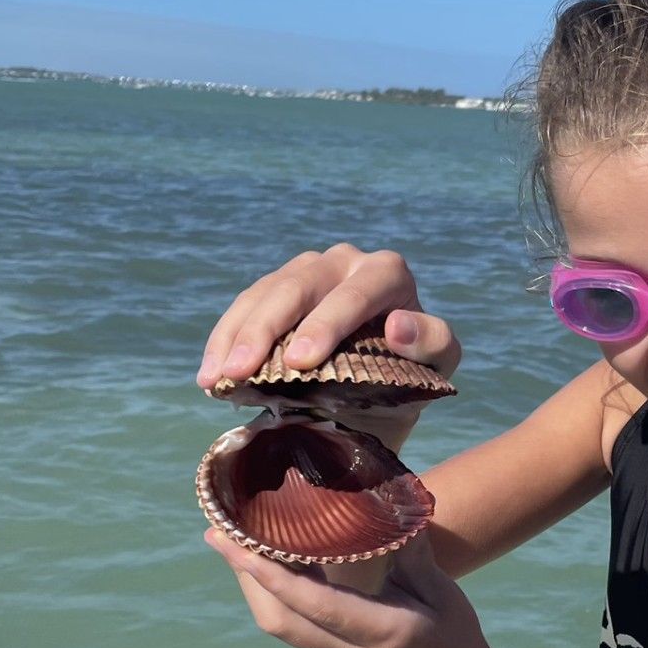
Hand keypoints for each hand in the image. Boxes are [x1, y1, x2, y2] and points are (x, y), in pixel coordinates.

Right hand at [196, 244, 461, 452]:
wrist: (384, 386)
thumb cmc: (415, 372)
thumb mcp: (438, 365)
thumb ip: (432, 342)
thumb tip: (398, 326)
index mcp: (387, 273)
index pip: (357, 293)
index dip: (326, 324)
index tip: (301, 362)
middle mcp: (344, 261)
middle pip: (299, 286)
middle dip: (266, 330)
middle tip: (242, 371)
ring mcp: (305, 270)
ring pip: (264, 294)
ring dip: (236, 337)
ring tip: (217, 378)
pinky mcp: (275, 289)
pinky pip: (244, 307)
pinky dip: (224, 342)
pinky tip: (209, 376)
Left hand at [203, 526, 497, 647]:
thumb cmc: (453, 639)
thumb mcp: (444, 595)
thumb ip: (415, 557)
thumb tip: (393, 507)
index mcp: (380, 631)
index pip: (317, 604)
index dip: (274, 574)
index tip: (240, 543)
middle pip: (278, 619)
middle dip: (244, 575)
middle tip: (218, 531)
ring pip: (275, 623)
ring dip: (247, 581)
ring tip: (228, 538)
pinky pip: (285, 621)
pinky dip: (265, 590)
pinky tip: (258, 560)